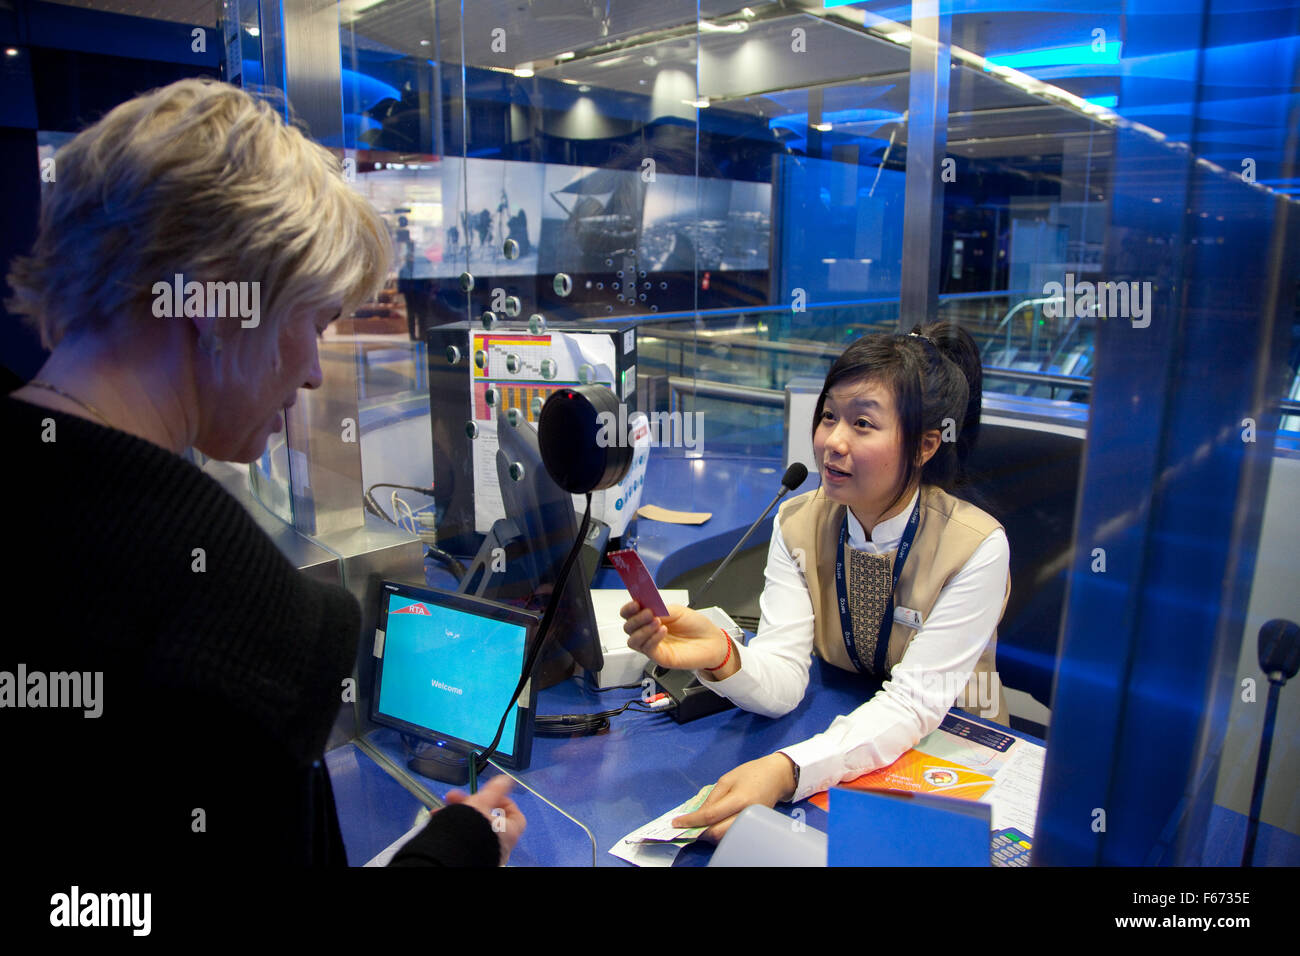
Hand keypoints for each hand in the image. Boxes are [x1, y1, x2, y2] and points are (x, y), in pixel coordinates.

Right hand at [444, 774, 525, 864]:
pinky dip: (456, 830)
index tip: (490, 795)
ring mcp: (487, 852)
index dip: (503, 802)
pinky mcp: (471, 856)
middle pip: (490, 819)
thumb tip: (504, 779)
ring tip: (442, 811)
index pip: (515, 815)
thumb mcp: (481, 803)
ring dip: (459, 816)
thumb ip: (494, 790)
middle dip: (471, 805)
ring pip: (475, 828)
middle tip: (455, 799)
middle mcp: (501, 845)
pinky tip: (439, 823)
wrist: (452, 856)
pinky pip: (466, 839)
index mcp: (509, 832)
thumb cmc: (471, 832)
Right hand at [621, 601, 731, 672]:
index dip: (629, 609)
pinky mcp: (659, 657)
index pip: (630, 614)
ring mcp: (653, 645)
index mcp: (651, 618)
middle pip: (628, 628)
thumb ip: (661, 609)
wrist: (712, 642)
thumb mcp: (678, 611)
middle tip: (649, 613)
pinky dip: (653, 638)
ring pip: (633, 641)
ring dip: (642, 630)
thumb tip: (646, 606)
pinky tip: (663, 631)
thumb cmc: (696, 627)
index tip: (636, 603)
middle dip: (636, 619)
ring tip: (657, 622)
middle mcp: (649, 632)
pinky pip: (648, 649)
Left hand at [669, 753, 798, 842]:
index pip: (710, 816)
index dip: (691, 821)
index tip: (677, 823)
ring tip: (698, 827)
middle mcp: (746, 814)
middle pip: (718, 833)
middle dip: (699, 832)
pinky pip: (732, 834)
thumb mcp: (727, 779)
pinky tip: (712, 827)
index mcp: (739, 799)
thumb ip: (712, 798)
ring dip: (709, 836)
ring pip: (725, 838)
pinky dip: (719, 834)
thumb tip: (698, 815)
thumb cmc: (750, 773)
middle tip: (686, 827)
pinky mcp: (753, 826)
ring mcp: (751, 823)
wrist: (776, 776)